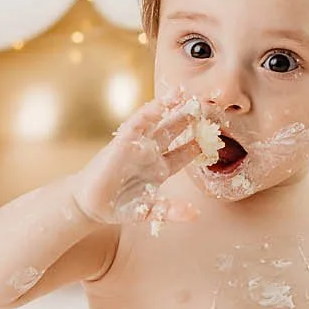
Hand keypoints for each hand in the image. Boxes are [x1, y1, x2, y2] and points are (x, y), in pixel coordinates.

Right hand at [71, 90, 209, 226]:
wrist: (91, 206)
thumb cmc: (119, 206)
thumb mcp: (151, 211)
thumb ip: (172, 211)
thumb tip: (195, 214)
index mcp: (162, 168)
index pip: (185, 152)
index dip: (199, 143)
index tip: (216, 135)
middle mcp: (152, 153)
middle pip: (174, 130)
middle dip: (189, 117)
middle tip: (204, 103)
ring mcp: (137, 145)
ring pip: (157, 121)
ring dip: (170, 107)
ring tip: (184, 93)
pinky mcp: (122, 142)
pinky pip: (137, 124)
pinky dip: (149, 113)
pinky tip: (161, 104)